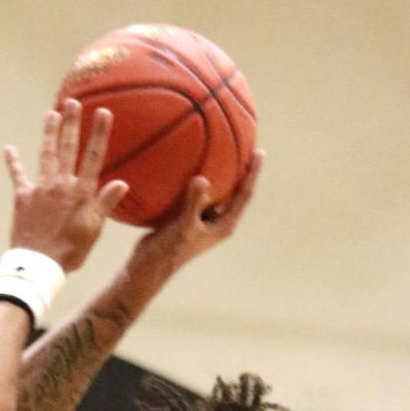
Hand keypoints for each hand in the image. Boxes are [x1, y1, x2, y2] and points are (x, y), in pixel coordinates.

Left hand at [4, 102, 127, 270]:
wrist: (38, 265)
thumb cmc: (70, 251)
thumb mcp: (94, 230)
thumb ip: (106, 204)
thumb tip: (121, 183)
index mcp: (81, 193)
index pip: (93, 157)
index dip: (98, 133)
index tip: (102, 111)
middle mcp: (61, 185)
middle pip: (67, 149)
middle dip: (71, 124)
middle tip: (72, 102)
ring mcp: (40, 189)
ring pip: (46, 154)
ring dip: (48, 133)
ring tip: (50, 114)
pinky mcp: (22, 198)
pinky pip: (17, 175)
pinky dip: (13, 162)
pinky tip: (8, 148)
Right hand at [126, 151, 262, 288]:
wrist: (149, 267)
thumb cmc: (169, 251)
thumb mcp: (183, 226)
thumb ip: (193, 204)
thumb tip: (202, 179)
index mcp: (224, 225)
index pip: (244, 195)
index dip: (253, 173)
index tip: (260, 152)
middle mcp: (218, 222)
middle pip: (235, 191)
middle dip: (241, 169)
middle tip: (247, 143)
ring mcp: (204, 220)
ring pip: (217, 191)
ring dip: (220, 172)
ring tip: (220, 148)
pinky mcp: (190, 218)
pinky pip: (198, 193)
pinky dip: (197, 179)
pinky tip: (189, 163)